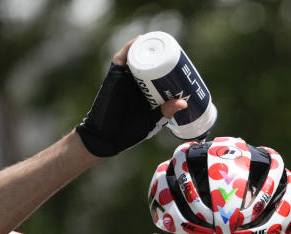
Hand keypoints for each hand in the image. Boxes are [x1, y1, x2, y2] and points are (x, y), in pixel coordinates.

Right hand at [75, 37, 187, 156]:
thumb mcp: (154, 120)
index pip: (161, 76)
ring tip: (161, 42)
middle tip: (176, 51)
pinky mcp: (115, 75)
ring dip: (147, 47)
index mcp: (148, 93)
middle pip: (150, 63)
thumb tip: (184, 102)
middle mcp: (137, 82)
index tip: (184, 64)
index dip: (170, 67)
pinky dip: (130, 47)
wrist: (106, 136)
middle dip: (162, 54)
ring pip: (137, 57)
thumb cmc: (130, 132)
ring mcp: (126, 78)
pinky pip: (121, 57)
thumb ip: (166, 111)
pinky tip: (140, 40)